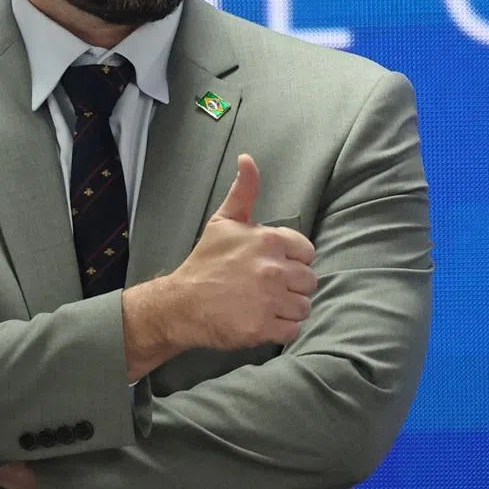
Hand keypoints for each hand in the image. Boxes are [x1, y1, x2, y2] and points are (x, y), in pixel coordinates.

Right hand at [164, 153, 315, 349]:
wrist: (180, 304)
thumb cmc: (205, 262)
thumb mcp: (224, 221)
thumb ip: (244, 191)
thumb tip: (248, 159)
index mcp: (268, 240)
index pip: (307, 252)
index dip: (292, 261)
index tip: (274, 266)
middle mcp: (272, 268)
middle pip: (309, 281)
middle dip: (292, 286)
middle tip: (269, 289)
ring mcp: (269, 300)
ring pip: (304, 306)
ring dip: (289, 309)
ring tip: (266, 305)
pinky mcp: (263, 328)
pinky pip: (293, 330)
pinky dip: (282, 329)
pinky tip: (264, 321)